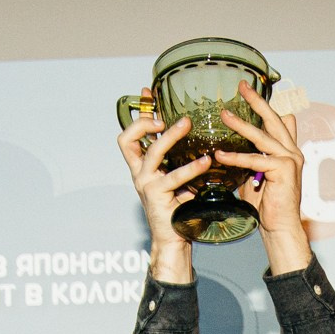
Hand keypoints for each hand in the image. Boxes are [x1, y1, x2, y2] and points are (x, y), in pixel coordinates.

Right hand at [118, 109, 208, 284]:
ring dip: (170, 137)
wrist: (174, 238)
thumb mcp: (177, 178)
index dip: (137, 115)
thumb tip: (197, 136)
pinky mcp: (158, 197)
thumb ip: (180, 158)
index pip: (129, 135)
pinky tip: (205, 161)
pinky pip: (174, 178)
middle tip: (171, 114)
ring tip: (187, 125)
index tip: (148, 95)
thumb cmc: (178, 207)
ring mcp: (146, 184)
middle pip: (130, 139)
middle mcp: (139, 173)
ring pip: (152, 153)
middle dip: (148, 121)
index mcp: (141, 166)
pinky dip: (190, 168)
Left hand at [211, 80, 312, 275]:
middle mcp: (291, 151)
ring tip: (224, 115)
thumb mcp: (255, 175)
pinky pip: (256, 159)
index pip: (277, 121)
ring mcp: (290, 159)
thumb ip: (250, 158)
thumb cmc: (266, 204)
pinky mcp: (284, 170)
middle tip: (242, 86)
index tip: (247, 90)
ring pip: (263, 136)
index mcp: (287, 150)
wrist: (279, 226)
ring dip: (242, 125)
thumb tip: (231, 147)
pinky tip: (221, 155)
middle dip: (257, 101)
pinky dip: (237, 157)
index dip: (263, 105)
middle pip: (273, 120)